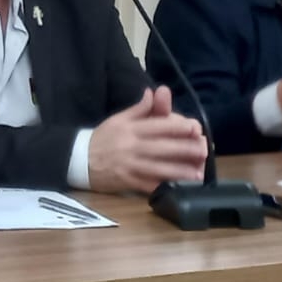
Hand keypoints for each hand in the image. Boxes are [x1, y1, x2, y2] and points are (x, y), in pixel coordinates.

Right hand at [87, 86, 207, 194]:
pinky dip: (164, 187)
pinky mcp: (127, 183)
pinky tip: (179, 189)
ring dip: (180, 171)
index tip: (194, 128)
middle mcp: (131, 147)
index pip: (157, 126)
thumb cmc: (102, 138)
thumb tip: (154, 92)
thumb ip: (139, 109)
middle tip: (204, 150)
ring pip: (158, 168)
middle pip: (162, 148)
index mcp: (130, 129)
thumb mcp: (118, 119)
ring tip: (197, 172)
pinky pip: (148, 185)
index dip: (177, 127)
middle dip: (184, 149)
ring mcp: (129, 166)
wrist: (78, 160)